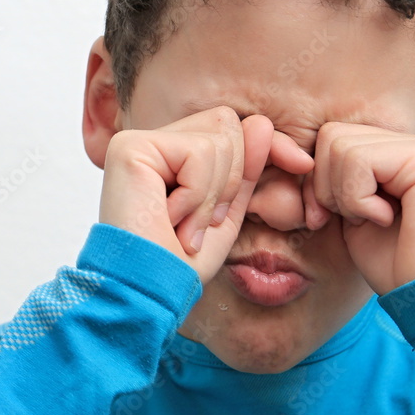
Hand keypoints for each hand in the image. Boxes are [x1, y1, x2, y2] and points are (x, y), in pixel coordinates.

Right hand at [99, 107, 313, 283]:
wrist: (148, 290)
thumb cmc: (179, 262)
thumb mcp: (227, 212)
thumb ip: (245, 168)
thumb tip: (261, 124)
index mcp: (169, 155)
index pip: (229, 126)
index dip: (259, 151)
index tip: (284, 176)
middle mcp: (150, 142)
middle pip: (226, 123)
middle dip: (231, 181)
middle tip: (199, 223)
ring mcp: (137, 141)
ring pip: (217, 140)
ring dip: (210, 197)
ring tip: (182, 227)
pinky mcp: (130, 147)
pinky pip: (196, 153)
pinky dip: (196, 195)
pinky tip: (169, 218)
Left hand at [302, 123, 414, 294]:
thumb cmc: (393, 263)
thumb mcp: (348, 213)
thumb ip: (332, 178)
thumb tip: (296, 156)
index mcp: (393, 153)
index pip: (330, 138)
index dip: (316, 181)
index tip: (326, 217)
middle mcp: (411, 143)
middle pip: (331, 136)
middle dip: (325, 185)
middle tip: (354, 219)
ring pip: (339, 145)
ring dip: (344, 195)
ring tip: (374, 219)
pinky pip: (358, 160)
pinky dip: (358, 199)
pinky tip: (386, 218)